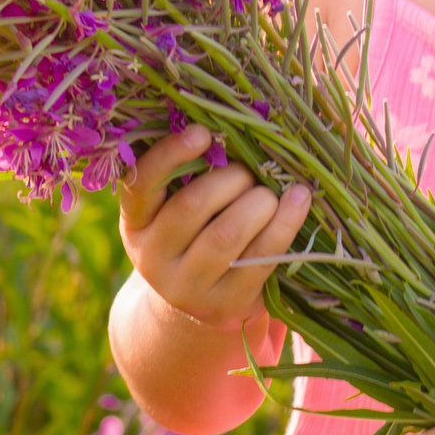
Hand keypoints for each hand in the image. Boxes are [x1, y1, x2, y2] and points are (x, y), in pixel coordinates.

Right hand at [117, 124, 310, 331]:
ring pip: (225, 235)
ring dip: (257, 202)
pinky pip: (260, 258)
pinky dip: (284, 223)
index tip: (203, 132)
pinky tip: (299, 200)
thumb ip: (187, 176)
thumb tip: (231, 130)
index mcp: (136, 224)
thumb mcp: (171, 210)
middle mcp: (153, 258)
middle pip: (192, 207)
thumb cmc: (191, 235)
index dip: (170, 154)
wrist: (194, 304)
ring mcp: (188, 286)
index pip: (142, 184)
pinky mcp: (226, 303)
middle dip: (231, 179)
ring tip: (271, 191)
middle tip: (249, 172)